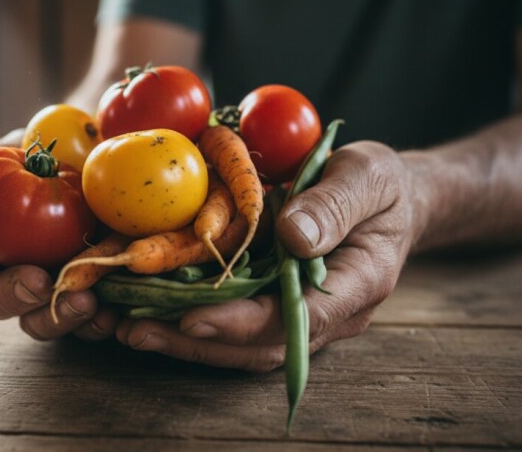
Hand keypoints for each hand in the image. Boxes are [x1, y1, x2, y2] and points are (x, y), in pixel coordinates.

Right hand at [0, 130, 118, 341]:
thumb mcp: (30, 146)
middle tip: (38, 283)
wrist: (111, 162)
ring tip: (85, 301)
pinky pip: (85, 326)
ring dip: (56, 317)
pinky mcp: (84, 303)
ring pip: (36, 322)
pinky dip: (95, 324)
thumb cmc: (57, 154)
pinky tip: (112, 315)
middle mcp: (7, 272)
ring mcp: (46, 293)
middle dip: (11, 295)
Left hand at [116, 141, 426, 371]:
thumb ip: (335, 205)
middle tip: (137, 330)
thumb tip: (293, 236)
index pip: (299, 317)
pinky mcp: (278, 301)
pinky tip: (149, 310)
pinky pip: (236, 321)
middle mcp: (328, 312)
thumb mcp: (368, 177)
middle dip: (198, 341)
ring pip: (243, 343)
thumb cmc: (383, 185)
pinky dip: (192, 319)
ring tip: (129, 329)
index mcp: (359, 283)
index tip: (194, 319)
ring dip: (186, 339)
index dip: (245, 323)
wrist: (392, 198)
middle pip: (261, 343)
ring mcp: (301, 311)